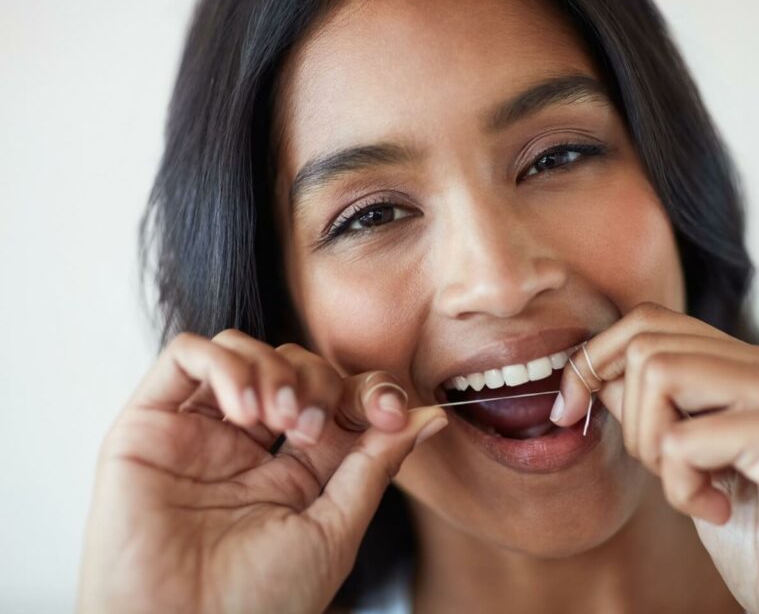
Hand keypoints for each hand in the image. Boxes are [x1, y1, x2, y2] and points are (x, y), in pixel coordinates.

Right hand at [77, 329, 447, 613]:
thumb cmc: (258, 603)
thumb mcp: (335, 528)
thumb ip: (375, 463)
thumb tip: (430, 416)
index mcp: (294, 473)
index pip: (336, 398)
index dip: (367, 391)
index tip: (389, 411)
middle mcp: (246, 447)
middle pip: (294, 365)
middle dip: (319, 381)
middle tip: (314, 426)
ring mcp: (197, 433)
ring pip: (243, 350)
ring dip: (275, 370)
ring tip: (278, 419)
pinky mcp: (148, 425)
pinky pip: (186, 354)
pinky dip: (225, 364)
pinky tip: (243, 409)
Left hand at [554, 303, 758, 613]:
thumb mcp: (695, 461)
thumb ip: (657, 408)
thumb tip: (593, 369)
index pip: (656, 321)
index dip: (597, 360)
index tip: (569, 410)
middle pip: (649, 341)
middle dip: (629, 415)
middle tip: (666, 471)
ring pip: (659, 372)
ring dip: (653, 446)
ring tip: (695, 490)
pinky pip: (681, 440)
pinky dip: (680, 488)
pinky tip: (719, 513)